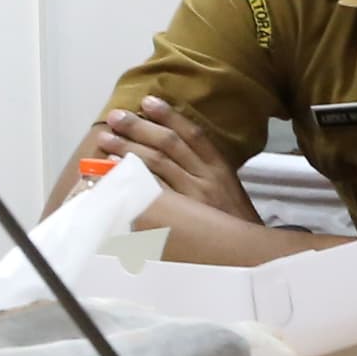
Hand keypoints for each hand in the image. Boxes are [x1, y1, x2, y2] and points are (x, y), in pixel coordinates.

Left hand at [95, 98, 257, 226]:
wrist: (250, 255)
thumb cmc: (232, 221)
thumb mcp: (226, 189)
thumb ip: (202, 168)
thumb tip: (168, 147)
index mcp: (220, 169)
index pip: (194, 135)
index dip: (169, 116)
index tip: (147, 101)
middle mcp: (206, 179)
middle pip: (169, 145)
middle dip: (139, 128)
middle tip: (115, 116)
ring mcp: (193, 199)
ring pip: (157, 165)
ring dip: (128, 149)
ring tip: (106, 138)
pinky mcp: (181, 219)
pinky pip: (152, 194)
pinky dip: (132, 179)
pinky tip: (114, 171)